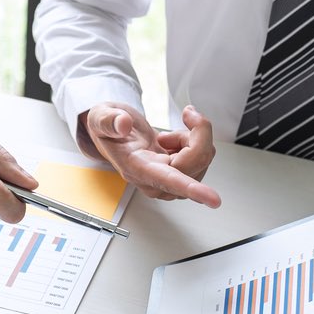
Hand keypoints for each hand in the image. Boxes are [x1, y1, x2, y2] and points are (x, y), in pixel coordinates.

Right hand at [78, 103, 220, 207]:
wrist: (113, 134)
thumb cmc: (109, 128)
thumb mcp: (101, 118)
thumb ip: (109, 121)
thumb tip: (122, 124)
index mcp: (136, 168)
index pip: (167, 179)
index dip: (191, 188)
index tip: (212, 199)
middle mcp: (155, 180)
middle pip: (196, 162)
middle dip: (199, 133)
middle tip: (187, 114)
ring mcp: (169, 180)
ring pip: (203, 159)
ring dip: (195, 137)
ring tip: (170, 134)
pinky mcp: (179, 175)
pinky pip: (203, 158)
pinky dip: (195, 141)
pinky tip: (175, 141)